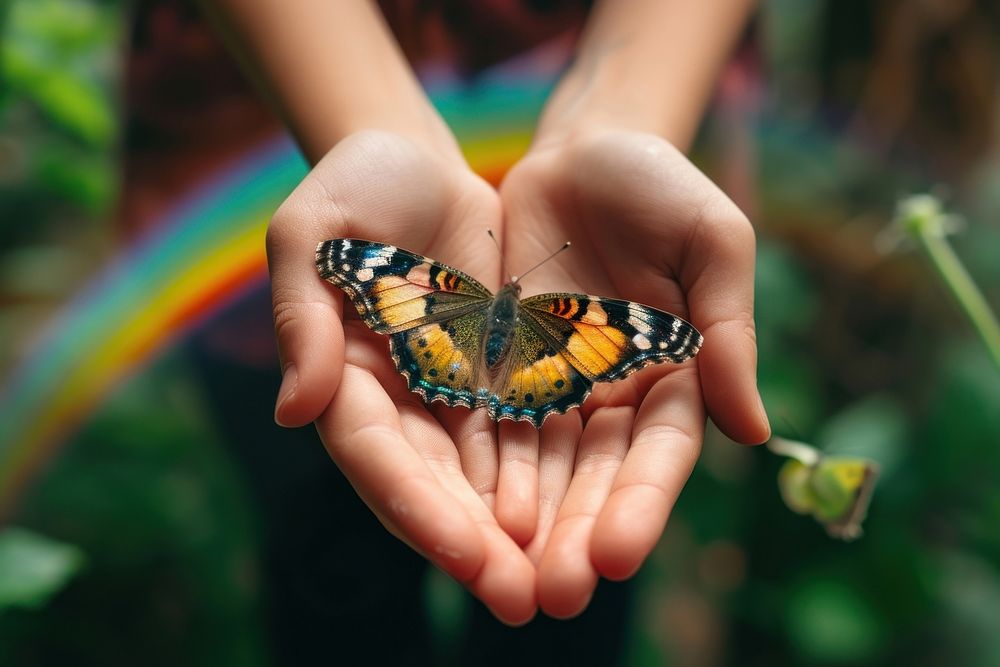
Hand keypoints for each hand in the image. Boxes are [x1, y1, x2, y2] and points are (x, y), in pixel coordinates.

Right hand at [266, 131, 536, 623]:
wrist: (417, 162)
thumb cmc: (351, 188)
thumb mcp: (313, 235)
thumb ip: (304, 316)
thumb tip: (294, 412)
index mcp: (343, 381)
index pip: (377, 460)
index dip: (418, 510)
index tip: (466, 556)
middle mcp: (397, 404)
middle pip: (435, 487)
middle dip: (476, 545)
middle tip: (520, 600)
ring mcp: (449, 394)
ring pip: (484, 477)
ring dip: (519, 531)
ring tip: (559, 580)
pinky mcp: (498, 375)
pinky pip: (525, 433)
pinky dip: (546, 476)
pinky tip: (580, 514)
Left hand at [498, 129, 769, 617]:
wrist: (582, 149)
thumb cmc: (661, 184)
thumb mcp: (712, 242)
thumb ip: (729, 329)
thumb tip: (756, 430)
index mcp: (676, 373)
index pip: (661, 452)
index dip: (640, 503)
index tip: (615, 554)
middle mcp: (614, 392)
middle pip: (596, 476)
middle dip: (577, 533)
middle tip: (556, 593)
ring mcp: (555, 382)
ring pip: (540, 466)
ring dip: (526, 522)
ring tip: (507, 576)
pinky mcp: (502, 364)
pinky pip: (488, 421)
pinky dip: (480, 468)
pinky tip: (463, 511)